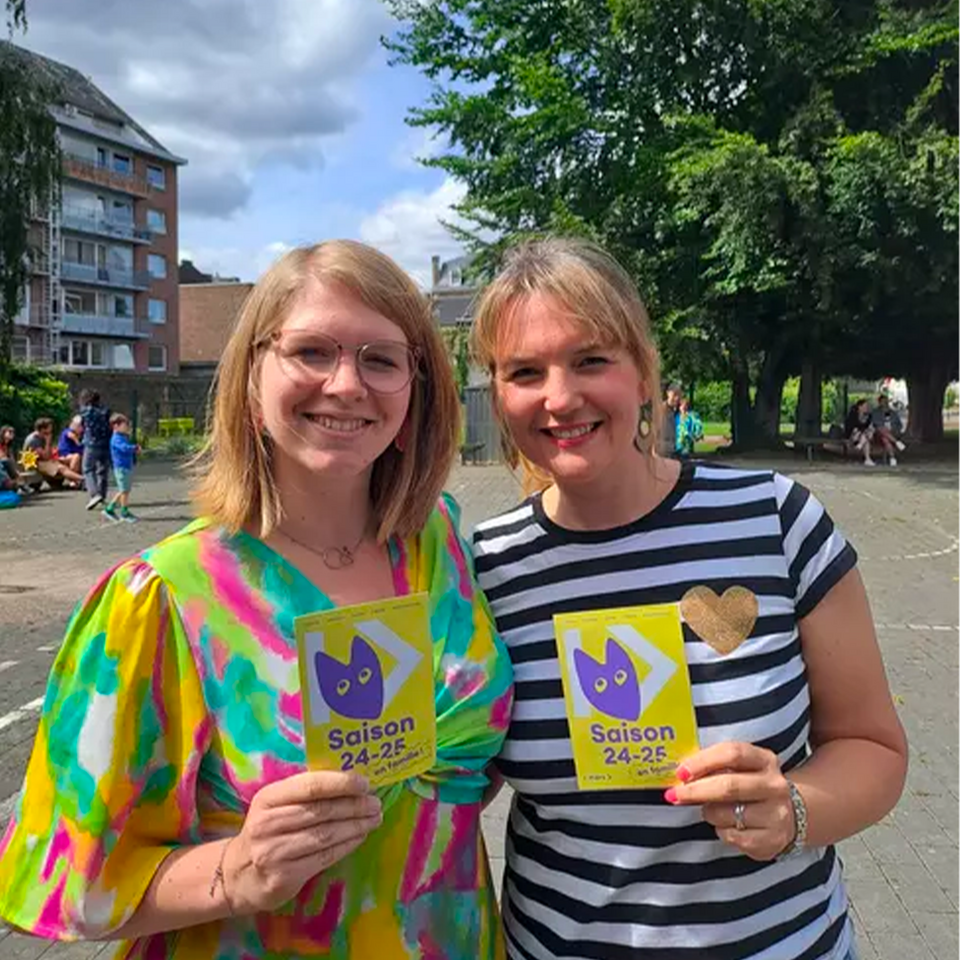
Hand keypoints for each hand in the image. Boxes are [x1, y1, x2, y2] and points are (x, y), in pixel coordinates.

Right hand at [224, 770, 381, 913]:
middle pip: (322, 811)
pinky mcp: (284, 876)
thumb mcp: (275, 806)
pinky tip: (360, 837)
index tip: (365, 783)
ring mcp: (274, 852)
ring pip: (326, 834)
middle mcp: (268, 823)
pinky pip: (324, 857)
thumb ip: (304, 794)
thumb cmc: (267, 832)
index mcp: (268, 798)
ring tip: (374, 819)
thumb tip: (350, 781)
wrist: (238, 875)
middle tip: (376, 803)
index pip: (310, 786)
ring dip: (356, 825)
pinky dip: (347, 845)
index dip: (341, 783)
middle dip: (354, 806)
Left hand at [666, 742, 795, 860]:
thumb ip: (717, 766)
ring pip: (726, 814)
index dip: (703, 761)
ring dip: (708, 812)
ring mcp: (777, 814)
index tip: (681, 771)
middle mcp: (774, 786)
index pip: (732, 753)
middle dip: (695, 791)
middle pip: (729, 786)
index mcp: (765, 760)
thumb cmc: (752, 786)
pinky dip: (721, 830)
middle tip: (674, 795)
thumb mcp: (743, 768)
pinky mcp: (772, 840)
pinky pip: (732, 836)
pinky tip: (727, 824)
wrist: (792, 815)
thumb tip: (681, 774)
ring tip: (710, 809)